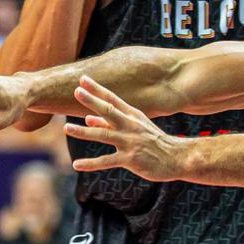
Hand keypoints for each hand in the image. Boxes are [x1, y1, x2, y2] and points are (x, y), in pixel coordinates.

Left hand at [63, 76, 189, 180]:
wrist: (177, 158)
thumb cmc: (154, 142)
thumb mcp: (135, 128)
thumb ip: (110, 124)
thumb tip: (88, 118)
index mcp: (132, 116)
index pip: (112, 99)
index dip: (97, 89)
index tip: (82, 79)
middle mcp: (130, 126)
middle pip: (109, 111)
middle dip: (92, 101)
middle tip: (77, 91)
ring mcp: (131, 142)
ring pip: (104, 135)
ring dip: (84, 132)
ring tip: (66, 128)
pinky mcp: (131, 160)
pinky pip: (107, 161)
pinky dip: (91, 163)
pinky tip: (76, 164)